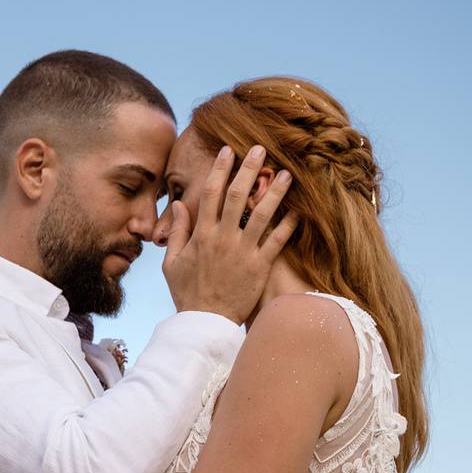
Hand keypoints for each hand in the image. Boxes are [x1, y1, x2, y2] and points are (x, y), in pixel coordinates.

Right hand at [162, 145, 298, 324]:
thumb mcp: (172, 263)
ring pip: (262, 214)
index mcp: (201, 235)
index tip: (227, 150)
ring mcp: (243, 252)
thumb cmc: (188, 293)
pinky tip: (299, 210)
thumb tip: (181, 205)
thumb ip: (177, 232)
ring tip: (287, 173)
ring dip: (275, 191)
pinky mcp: (259, 267)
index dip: (219, 169)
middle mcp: (223, 238)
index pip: (210, 193)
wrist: (206, 323)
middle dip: (249, 169)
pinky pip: (277, 241)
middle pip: (237, 195)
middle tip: (260, 148)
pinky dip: (289, 225)